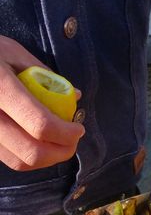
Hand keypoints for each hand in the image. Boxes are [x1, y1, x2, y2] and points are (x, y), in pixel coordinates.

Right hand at [0, 36, 83, 170]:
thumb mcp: (12, 53)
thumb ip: (45, 75)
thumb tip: (75, 95)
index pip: (39, 124)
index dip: (66, 133)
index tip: (78, 128)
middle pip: (31, 152)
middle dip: (61, 152)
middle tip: (73, 142)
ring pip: (19, 161)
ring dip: (47, 159)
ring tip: (59, 144)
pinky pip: (7, 158)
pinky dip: (29, 157)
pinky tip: (39, 143)